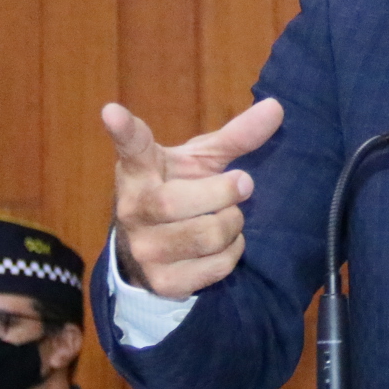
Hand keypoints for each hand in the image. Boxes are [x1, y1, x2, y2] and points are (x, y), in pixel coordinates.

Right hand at [105, 100, 283, 299]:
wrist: (158, 248)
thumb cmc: (182, 189)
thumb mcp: (202, 161)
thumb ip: (236, 136)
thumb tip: (277, 107)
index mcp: (140, 170)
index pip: (130, 147)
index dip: (122, 130)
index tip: (112, 111)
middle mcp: (132, 209)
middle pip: (176, 203)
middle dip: (223, 193)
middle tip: (242, 183)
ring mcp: (143, 248)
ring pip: (205, 236)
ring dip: (232, 223)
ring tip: (229, 216)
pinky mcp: (162, 281)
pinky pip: (215, 266)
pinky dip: (232, 252)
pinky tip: (224, 244)